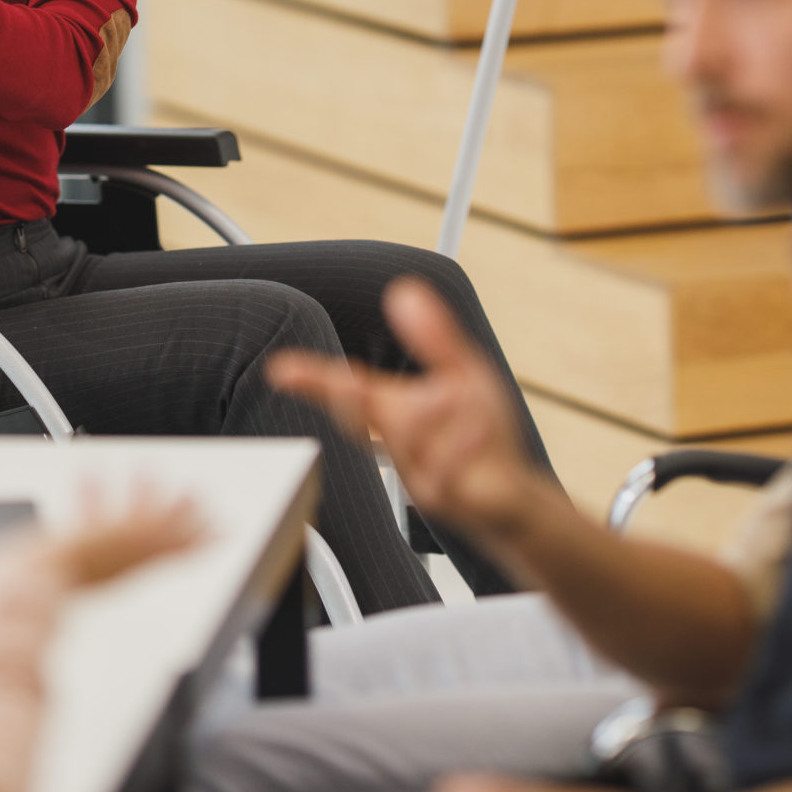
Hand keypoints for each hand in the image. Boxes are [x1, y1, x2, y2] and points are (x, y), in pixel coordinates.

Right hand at [268, 277, 544, 544]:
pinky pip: (446, 475)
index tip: (282, 370)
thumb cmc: (482, 439)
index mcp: (397, 408)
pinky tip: (480, 429)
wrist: (509, 500)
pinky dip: (462, 447)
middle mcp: (400, 440)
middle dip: (351, 398)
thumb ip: (434, 336)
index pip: (350, 389)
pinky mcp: (448, 498)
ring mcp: (419, 472)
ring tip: (455, 396)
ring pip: (410, 440)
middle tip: (344, 381)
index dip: (314, 380)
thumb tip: (404, 290)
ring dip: (431, 415)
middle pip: (364, 416)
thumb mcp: (464, 374)